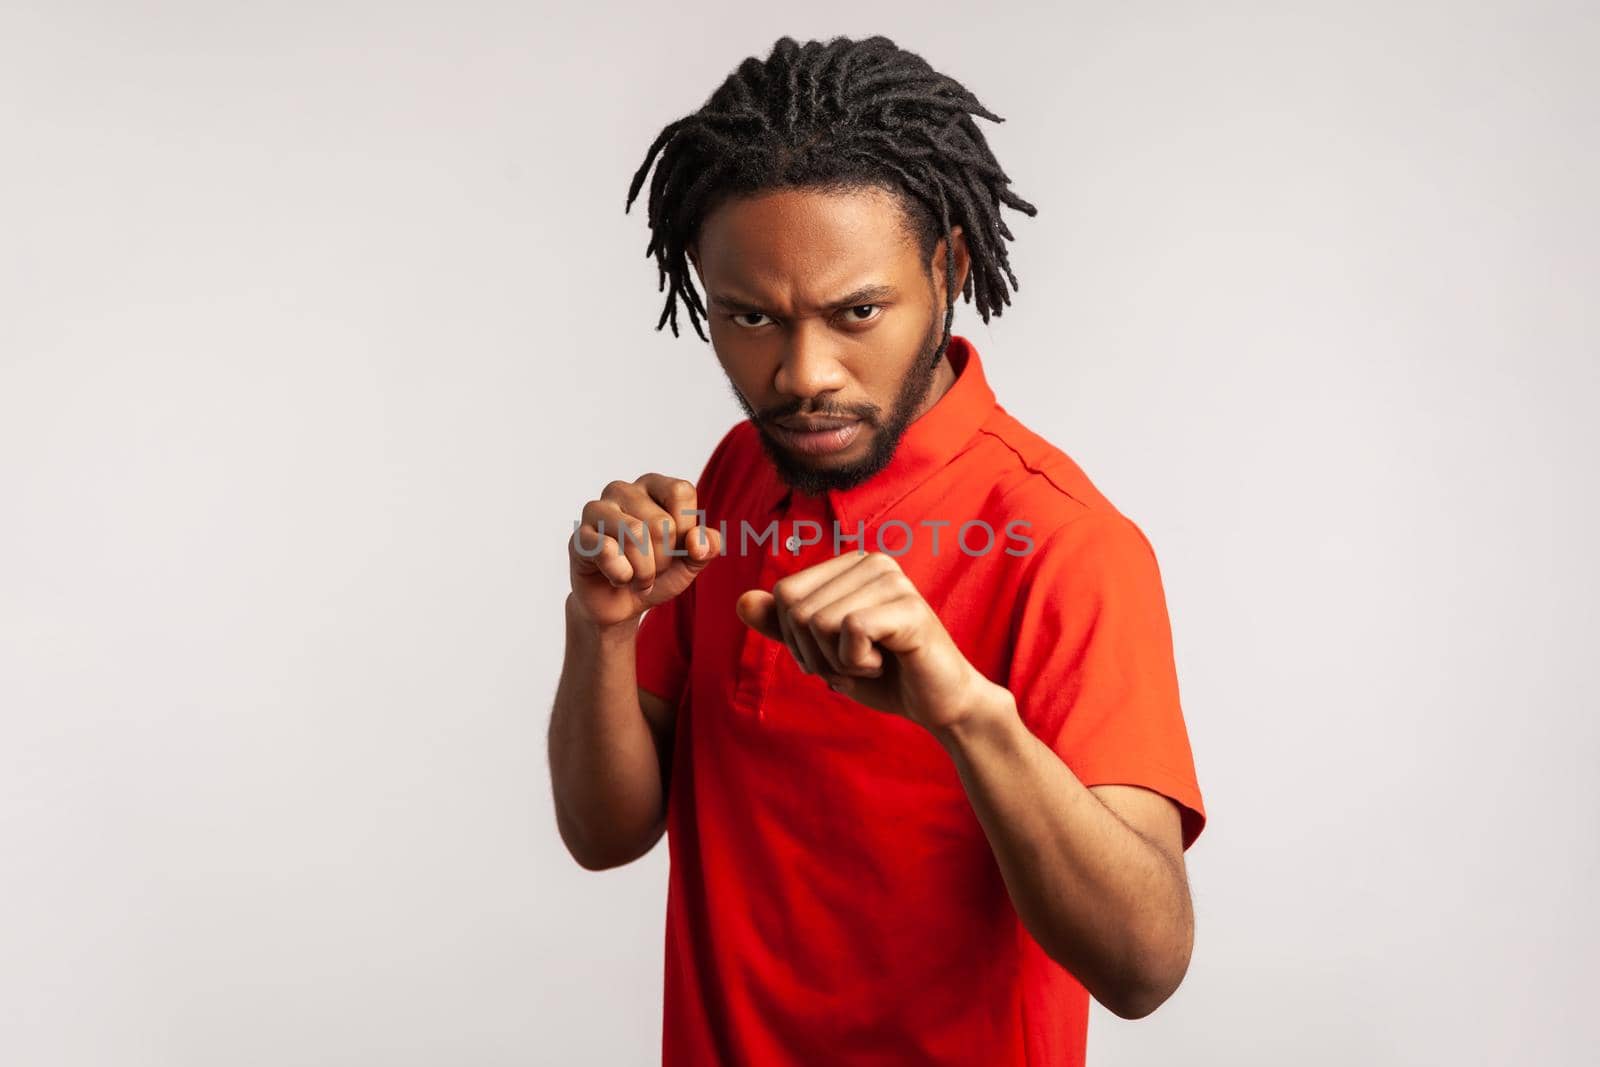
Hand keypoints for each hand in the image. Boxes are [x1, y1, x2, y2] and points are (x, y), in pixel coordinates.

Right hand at [569, 473, 721, 627]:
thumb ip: (705, 547)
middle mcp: (622, 490)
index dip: (686, 529)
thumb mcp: (690, 562)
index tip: (677, 547)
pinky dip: (622, 576)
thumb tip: (700, 542)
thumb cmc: (656, 573)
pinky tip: (617, 578)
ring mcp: (597, 510)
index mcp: (653, 486)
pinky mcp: (579, 537)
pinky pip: (607, 551)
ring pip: (634, 534)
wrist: (621, 605)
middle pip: (661, 522)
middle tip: (652, 569)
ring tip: (638, 578)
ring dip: (644, 571)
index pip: (680, 492)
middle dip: (663, 559)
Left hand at [734, 550, 994, 734]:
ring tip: (873, 663)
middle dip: (816, 654)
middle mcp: (872, 562)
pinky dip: (858, 664)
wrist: (938, 704)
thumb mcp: (823, 652)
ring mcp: (893, 581)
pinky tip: (886, 664)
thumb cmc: (884, 675)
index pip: (785, 594)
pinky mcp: (909, 608)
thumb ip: (784, 627)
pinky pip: (849, 632)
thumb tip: (742, 601)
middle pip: (797, 609)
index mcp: (850, 565)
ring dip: (838, 662)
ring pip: (819, 622)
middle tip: (855, 664)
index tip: (835, 655)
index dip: (797, 640)